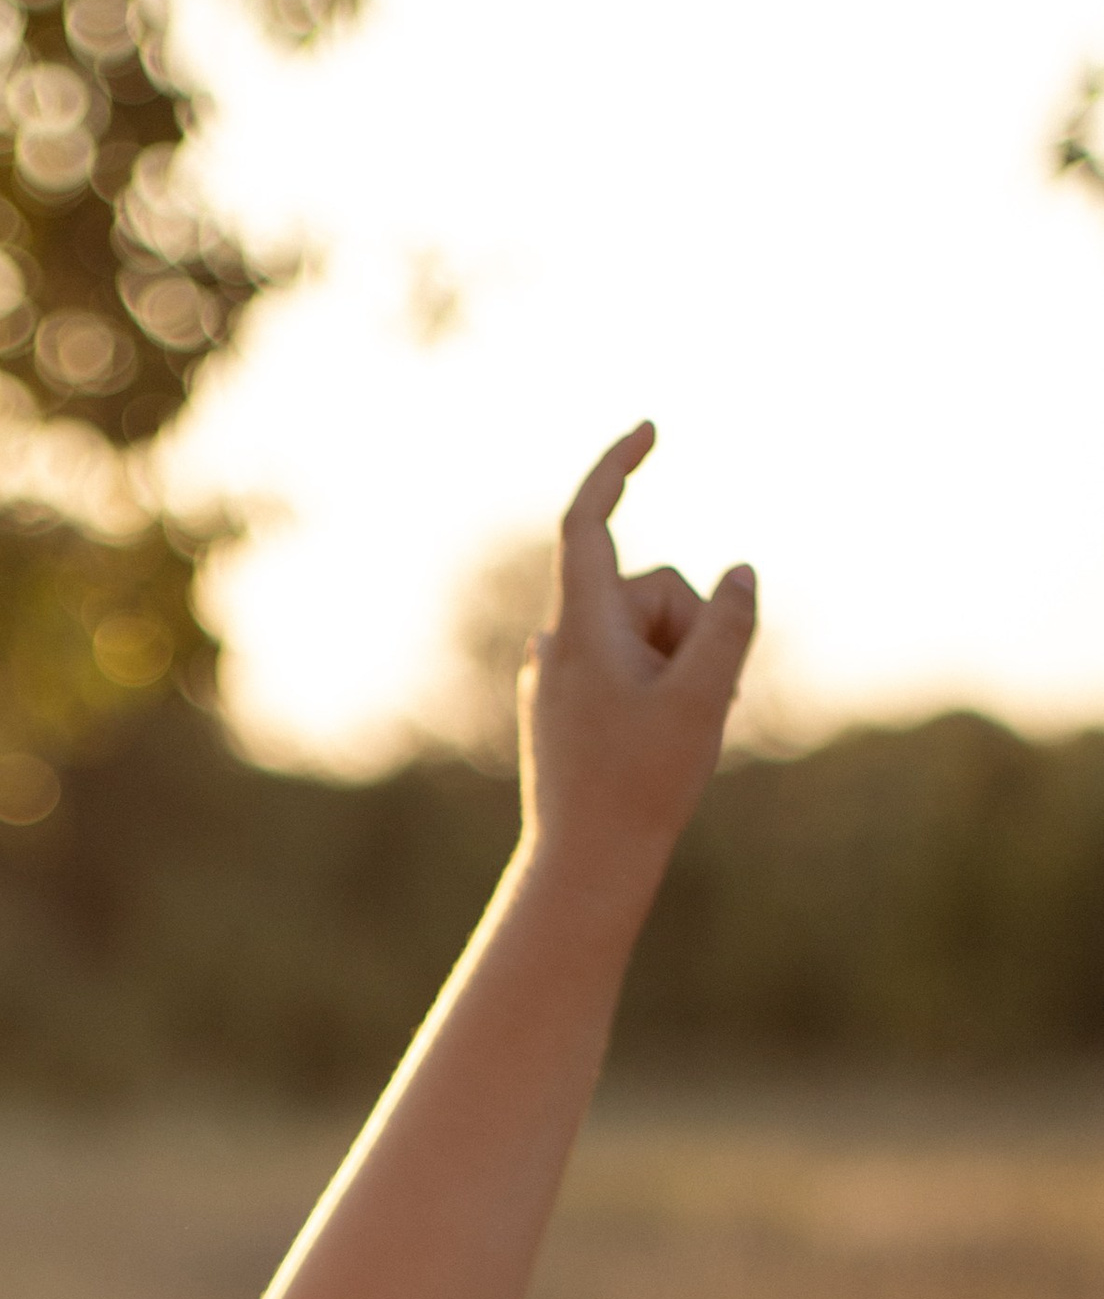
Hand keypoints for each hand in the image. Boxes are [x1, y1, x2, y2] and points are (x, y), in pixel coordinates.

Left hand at [520, 424, 755, 885]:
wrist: (585, 866)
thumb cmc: (640, 787)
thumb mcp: (705, 698)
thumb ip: (729, 625)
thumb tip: (741, 572)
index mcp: (581, 629)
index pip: (587, 522)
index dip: (616, 468)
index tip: (652, 432)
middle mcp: (558, 643)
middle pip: (652, 589)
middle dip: (691, 625)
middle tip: (701, 700)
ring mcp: (559, 675)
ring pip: (645, 633)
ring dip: (680, 663)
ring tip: (679, 730)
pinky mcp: (565, 704)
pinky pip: (628, 667)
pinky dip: (660, 686)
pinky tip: (661, 742)